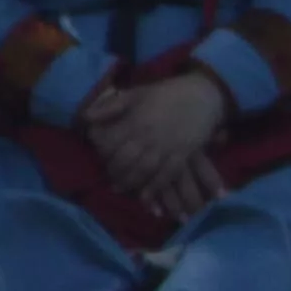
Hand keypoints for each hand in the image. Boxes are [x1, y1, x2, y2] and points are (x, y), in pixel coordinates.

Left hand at [80, 67, 231, 206]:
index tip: (100, 155)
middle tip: (109, 176)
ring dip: (129, 183)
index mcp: (135, 120)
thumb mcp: (137, 93)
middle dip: (114, 172)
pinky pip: (167, 176)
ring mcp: (167, 147)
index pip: (111, 143)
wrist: (203, 94)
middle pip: (125, 161)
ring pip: (143, 171)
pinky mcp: (183, 154)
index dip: (102, 152)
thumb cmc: (167, 93)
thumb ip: (111, 106)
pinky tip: (145, 197)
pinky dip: (154, 188)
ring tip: (120, 188)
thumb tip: (86, 118)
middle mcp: (148, 136)